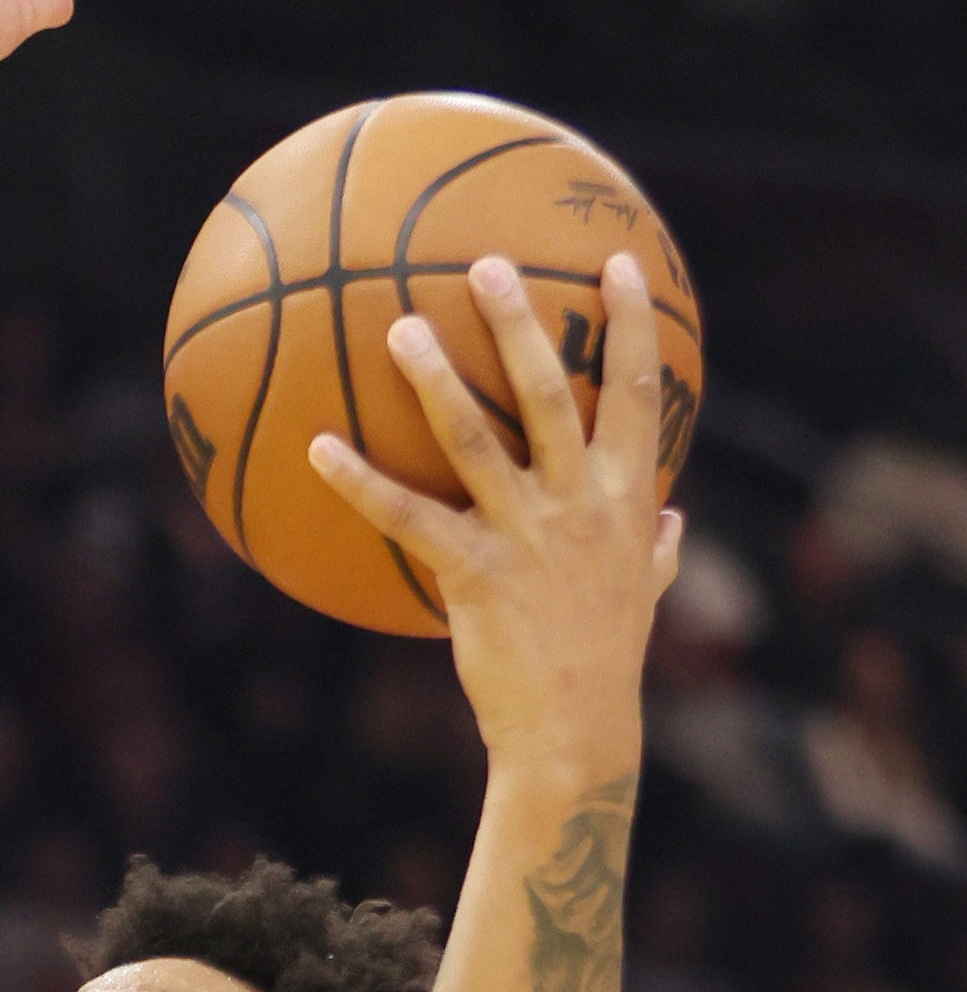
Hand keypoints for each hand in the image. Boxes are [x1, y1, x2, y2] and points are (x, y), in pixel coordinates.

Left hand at [309, 251, 681, 775]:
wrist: (574, 730)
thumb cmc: (606, 659)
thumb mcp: (645, 593)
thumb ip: (657, 549)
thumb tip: (673, 519)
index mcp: (626, 495)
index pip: (639, 389)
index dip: (631, 321)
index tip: (615, 262)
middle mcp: (580, 502)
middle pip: (551, 392)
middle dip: (520, 322)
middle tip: (486, 265)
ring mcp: (526, 534)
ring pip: (475, 438)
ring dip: (435, 378)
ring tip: (400, 326)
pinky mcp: (473, 573)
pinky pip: (407, 517)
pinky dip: (359, 482)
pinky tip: (317, 449)